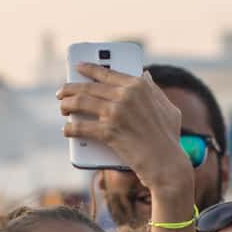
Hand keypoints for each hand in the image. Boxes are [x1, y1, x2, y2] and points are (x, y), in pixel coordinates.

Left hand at [58, 63, 191, 193]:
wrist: (167, 164)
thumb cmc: (169, 139)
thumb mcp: (168, 108)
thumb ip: (154, 90)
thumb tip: (145, 75)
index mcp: (139, 86)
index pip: (107, 73)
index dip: (89, 69)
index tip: (78, 67)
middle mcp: (126, 95)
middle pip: (89, 87)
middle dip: (71, 88)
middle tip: (61, 91)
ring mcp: (116, 112)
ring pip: (81, 102)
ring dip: (66, 104)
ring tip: (62, 108)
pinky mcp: (108, 131)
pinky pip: (81, 127)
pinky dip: (70, 128)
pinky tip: (66, 130)